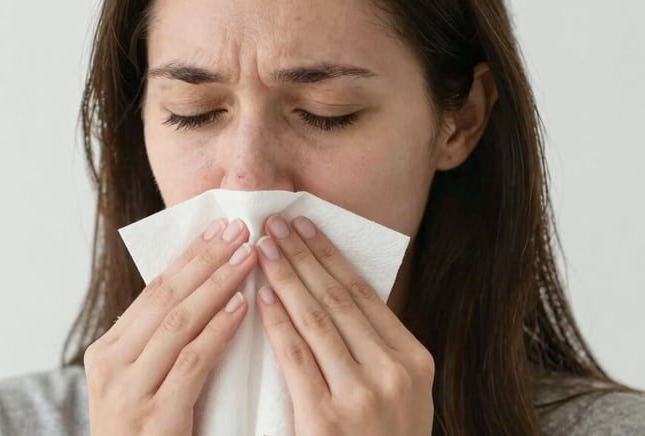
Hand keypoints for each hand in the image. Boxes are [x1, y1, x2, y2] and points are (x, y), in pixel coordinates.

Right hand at [83, 218, 256, 435]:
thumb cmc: (149, 432)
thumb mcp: (145, 381)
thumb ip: (164, 341)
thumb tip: (203, 289)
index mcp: (107, 351)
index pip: (154, 291)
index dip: (190, 256)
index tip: (220, 226)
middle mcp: (110, 365)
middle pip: (164, 297)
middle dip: (205, 258)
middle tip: (240, 227)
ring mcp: (127, 392)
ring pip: (177, 322)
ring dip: (217, 284)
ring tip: (249, 256)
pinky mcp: (154, 418)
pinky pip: (191, 362)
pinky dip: (217, 331)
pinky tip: (241, 307)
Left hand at [254, 215, 433, 435]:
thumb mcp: (401, 394)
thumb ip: (376, 349)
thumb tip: (335, 294)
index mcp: (414, 360)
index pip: (364, 294)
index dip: (330, 256)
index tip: (305, 226)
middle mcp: (394, 372)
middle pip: (338, 299)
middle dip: (302, 255)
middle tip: (275, 222)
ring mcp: (363, 396)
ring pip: (317, 320)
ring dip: (286, 277)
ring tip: (262, 247)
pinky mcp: (326, 419)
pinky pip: (297, 358)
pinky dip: (278, 322)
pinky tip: (262, 296)